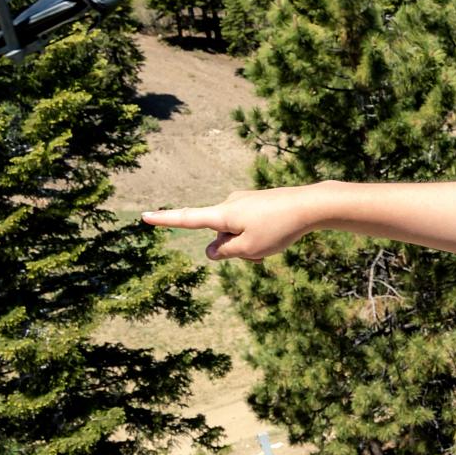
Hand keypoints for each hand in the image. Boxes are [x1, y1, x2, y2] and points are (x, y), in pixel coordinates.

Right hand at [143, 187, 321, 260]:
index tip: (144, 216)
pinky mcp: (258, 203)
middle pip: (222, 237)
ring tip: (274, 241)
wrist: (311, 205)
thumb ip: (224, 252)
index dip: (165, 220)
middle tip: (262, 249)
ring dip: (251, 245)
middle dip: (236, 249)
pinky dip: (260, 237)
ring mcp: (244, 202)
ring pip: (238, 234)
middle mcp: (229, 204)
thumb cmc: (279, 227)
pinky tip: (279, 234)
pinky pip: (251, 227)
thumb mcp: (248, 248)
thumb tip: (210, 250)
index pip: (187, 219)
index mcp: (222, 214)